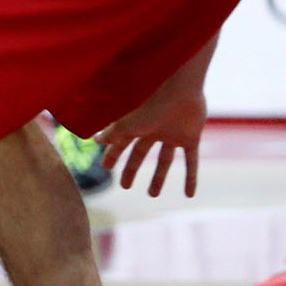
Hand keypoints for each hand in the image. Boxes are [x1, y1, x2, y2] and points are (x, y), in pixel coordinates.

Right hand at [95, 79, 207, 197]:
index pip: (122, 143)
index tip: (106, 168)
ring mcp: (172, 134)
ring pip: (165, 160)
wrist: (181, 90)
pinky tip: (189, 195)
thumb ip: (113, 133)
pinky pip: (191, 160)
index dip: (113, 156)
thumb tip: (95, 140)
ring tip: (152, 195)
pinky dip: (191, 178)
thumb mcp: (128, 122)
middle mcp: (153, 130)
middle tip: (125, 187)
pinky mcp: (191, 137)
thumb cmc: (151, 103)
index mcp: (137, 125)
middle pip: (140, 154)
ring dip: (159, 177)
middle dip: (132, 169)